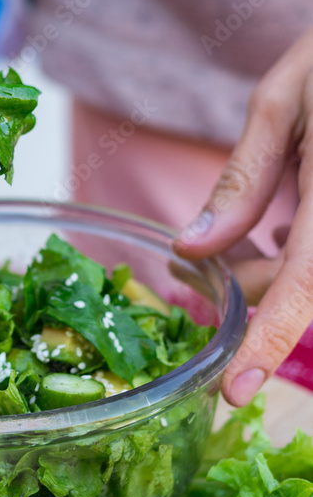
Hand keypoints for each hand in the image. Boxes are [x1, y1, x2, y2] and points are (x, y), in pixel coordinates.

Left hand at [174, 27, 312, 406]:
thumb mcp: (282, 105)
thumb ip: (243, 181)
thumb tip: (195, 247)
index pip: (306, 285)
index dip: (271, 343)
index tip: (236, 392)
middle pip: (306, 287)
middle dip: (252, 292)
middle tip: (197, 269)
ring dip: (272, 273)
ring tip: (235, 239)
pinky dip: (297, 252)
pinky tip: (280, 223)